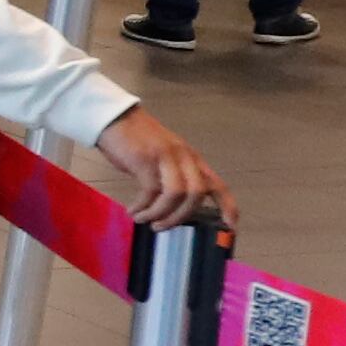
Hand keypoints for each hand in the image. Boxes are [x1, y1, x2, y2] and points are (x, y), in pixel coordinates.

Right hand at [96, 105, 228, 227]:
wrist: (115, 118)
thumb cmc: (136, 140)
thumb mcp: (163, 157)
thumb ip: (172, 176)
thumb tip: (171, 207)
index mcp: (192, 158)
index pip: (217, 184)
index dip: (227, 206)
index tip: (230, 226)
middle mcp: (184, 157)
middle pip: (196, 193)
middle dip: (180, 216)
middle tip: (162, 227)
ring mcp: (165, 157)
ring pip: (176, 194)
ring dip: (160, 213)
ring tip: (144, 220)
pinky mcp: (145, 160)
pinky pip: (150, 190)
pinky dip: (142, 206)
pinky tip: (133, 210)